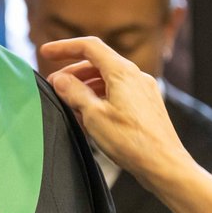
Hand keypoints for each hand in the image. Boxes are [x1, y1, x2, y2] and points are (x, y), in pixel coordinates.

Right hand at [41, 37, 190, 182]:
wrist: (164, 165)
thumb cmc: (132, 142)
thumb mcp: (94, 116)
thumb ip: (75, 93)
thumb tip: (60, 80)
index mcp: (123, 72)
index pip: (89, 47)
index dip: (64, 47)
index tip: (46, 52)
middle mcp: (136, 76)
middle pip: (98, 63)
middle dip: (73, 72)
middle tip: (54, 86)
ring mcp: (143, 91)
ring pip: (108, 80)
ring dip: (86, 87)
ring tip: (69, 103)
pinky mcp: (146, 106)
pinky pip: (118, 93)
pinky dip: (100, 97)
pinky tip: (89, 115)